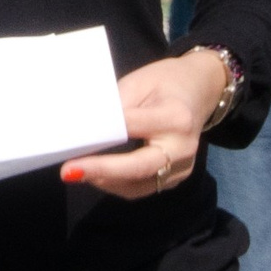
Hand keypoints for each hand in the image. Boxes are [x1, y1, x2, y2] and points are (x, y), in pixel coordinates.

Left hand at [62, 52, 228, 200]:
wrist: (201, 89)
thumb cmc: (167, 82)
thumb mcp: (139, 83)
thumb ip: (116, 108)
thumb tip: (86, 131)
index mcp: (176, 117)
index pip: (132, 128)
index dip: (102, 135)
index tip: (73, 142)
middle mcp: (183, 147)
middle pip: (138, 168)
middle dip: (101, 171)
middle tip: (69, 171)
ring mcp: (183, 167)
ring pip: (137, 185)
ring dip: (105, 181)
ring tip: (78, 172)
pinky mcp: (177, 178)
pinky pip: (143, 187)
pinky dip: (118, 183)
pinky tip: (98, 175)